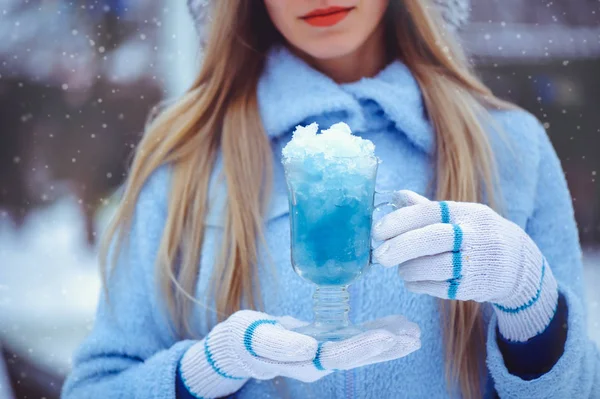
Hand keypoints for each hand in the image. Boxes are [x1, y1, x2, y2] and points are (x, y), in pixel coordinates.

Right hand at [180, 310, 420, 397]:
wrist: (240, 345)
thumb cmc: (246, 338)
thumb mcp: (257, 338)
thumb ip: (282, 344)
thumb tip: (311, 350)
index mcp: (306, 362)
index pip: (341, 356)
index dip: (365, 346)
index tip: (388, 336)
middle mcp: (319, 361)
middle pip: (359, 356)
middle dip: (387, 347)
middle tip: (413, 335)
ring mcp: (324, 352)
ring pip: (361, 348)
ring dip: (388, 341)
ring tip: (412, 331)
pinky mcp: (325, 342)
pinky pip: (354, 338)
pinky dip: (374, 331)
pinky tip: (394, 325)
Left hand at [372, 190, 557, 341]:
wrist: (519, 263)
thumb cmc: (477, 235)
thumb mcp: (460, 215)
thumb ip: (426, 208)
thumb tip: (395, 196)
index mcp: (466, 212)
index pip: (429, 211)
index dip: (400, 220)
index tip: (377, 231)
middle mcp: (474, 235)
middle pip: (432, 239)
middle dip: (400, 247)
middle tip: (379, 256)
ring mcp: (477, 262)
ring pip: (434, 267)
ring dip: (409, 269)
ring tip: (400, 269)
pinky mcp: (475, 287)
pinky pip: (439, 289)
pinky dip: (419, 286)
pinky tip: (412, 281)